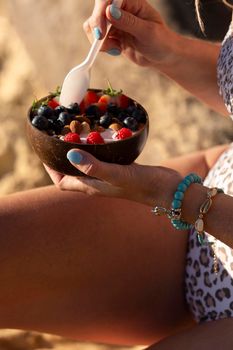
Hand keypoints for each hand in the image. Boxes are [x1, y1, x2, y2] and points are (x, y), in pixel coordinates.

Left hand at [44, 149, 181, 207]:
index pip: (62, 181)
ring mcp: (109, 176)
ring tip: (75, 133)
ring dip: (79, 151)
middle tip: (58, 137)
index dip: (50, 169)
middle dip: (62, 158)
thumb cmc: (142, 185)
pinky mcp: (121, 168)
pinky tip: (100, 136)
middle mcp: (97, 182)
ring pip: (87, 163)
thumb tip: (69, 155)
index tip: (44, 152)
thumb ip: (94, 166)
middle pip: (72, 172)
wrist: (167, 190)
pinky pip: (103, 158)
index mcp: (91, 187)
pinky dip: (97, 148)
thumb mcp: (117, 174)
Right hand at [83, 0, 176, 67]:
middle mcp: (121, 9)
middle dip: (97, 29)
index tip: (101, 31)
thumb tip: (110, 11)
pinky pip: (97, 39)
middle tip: (101, 43)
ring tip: (116, 48)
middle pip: (97, 12)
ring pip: (93, 26)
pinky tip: (117, 51)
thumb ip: (128, 22)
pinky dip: (103, 47)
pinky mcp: (112, 35)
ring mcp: (115, 22)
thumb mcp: (147, 32)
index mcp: (131, 2)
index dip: (100, 12)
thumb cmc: (160, 42)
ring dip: (100, 40)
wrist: (162, 57)